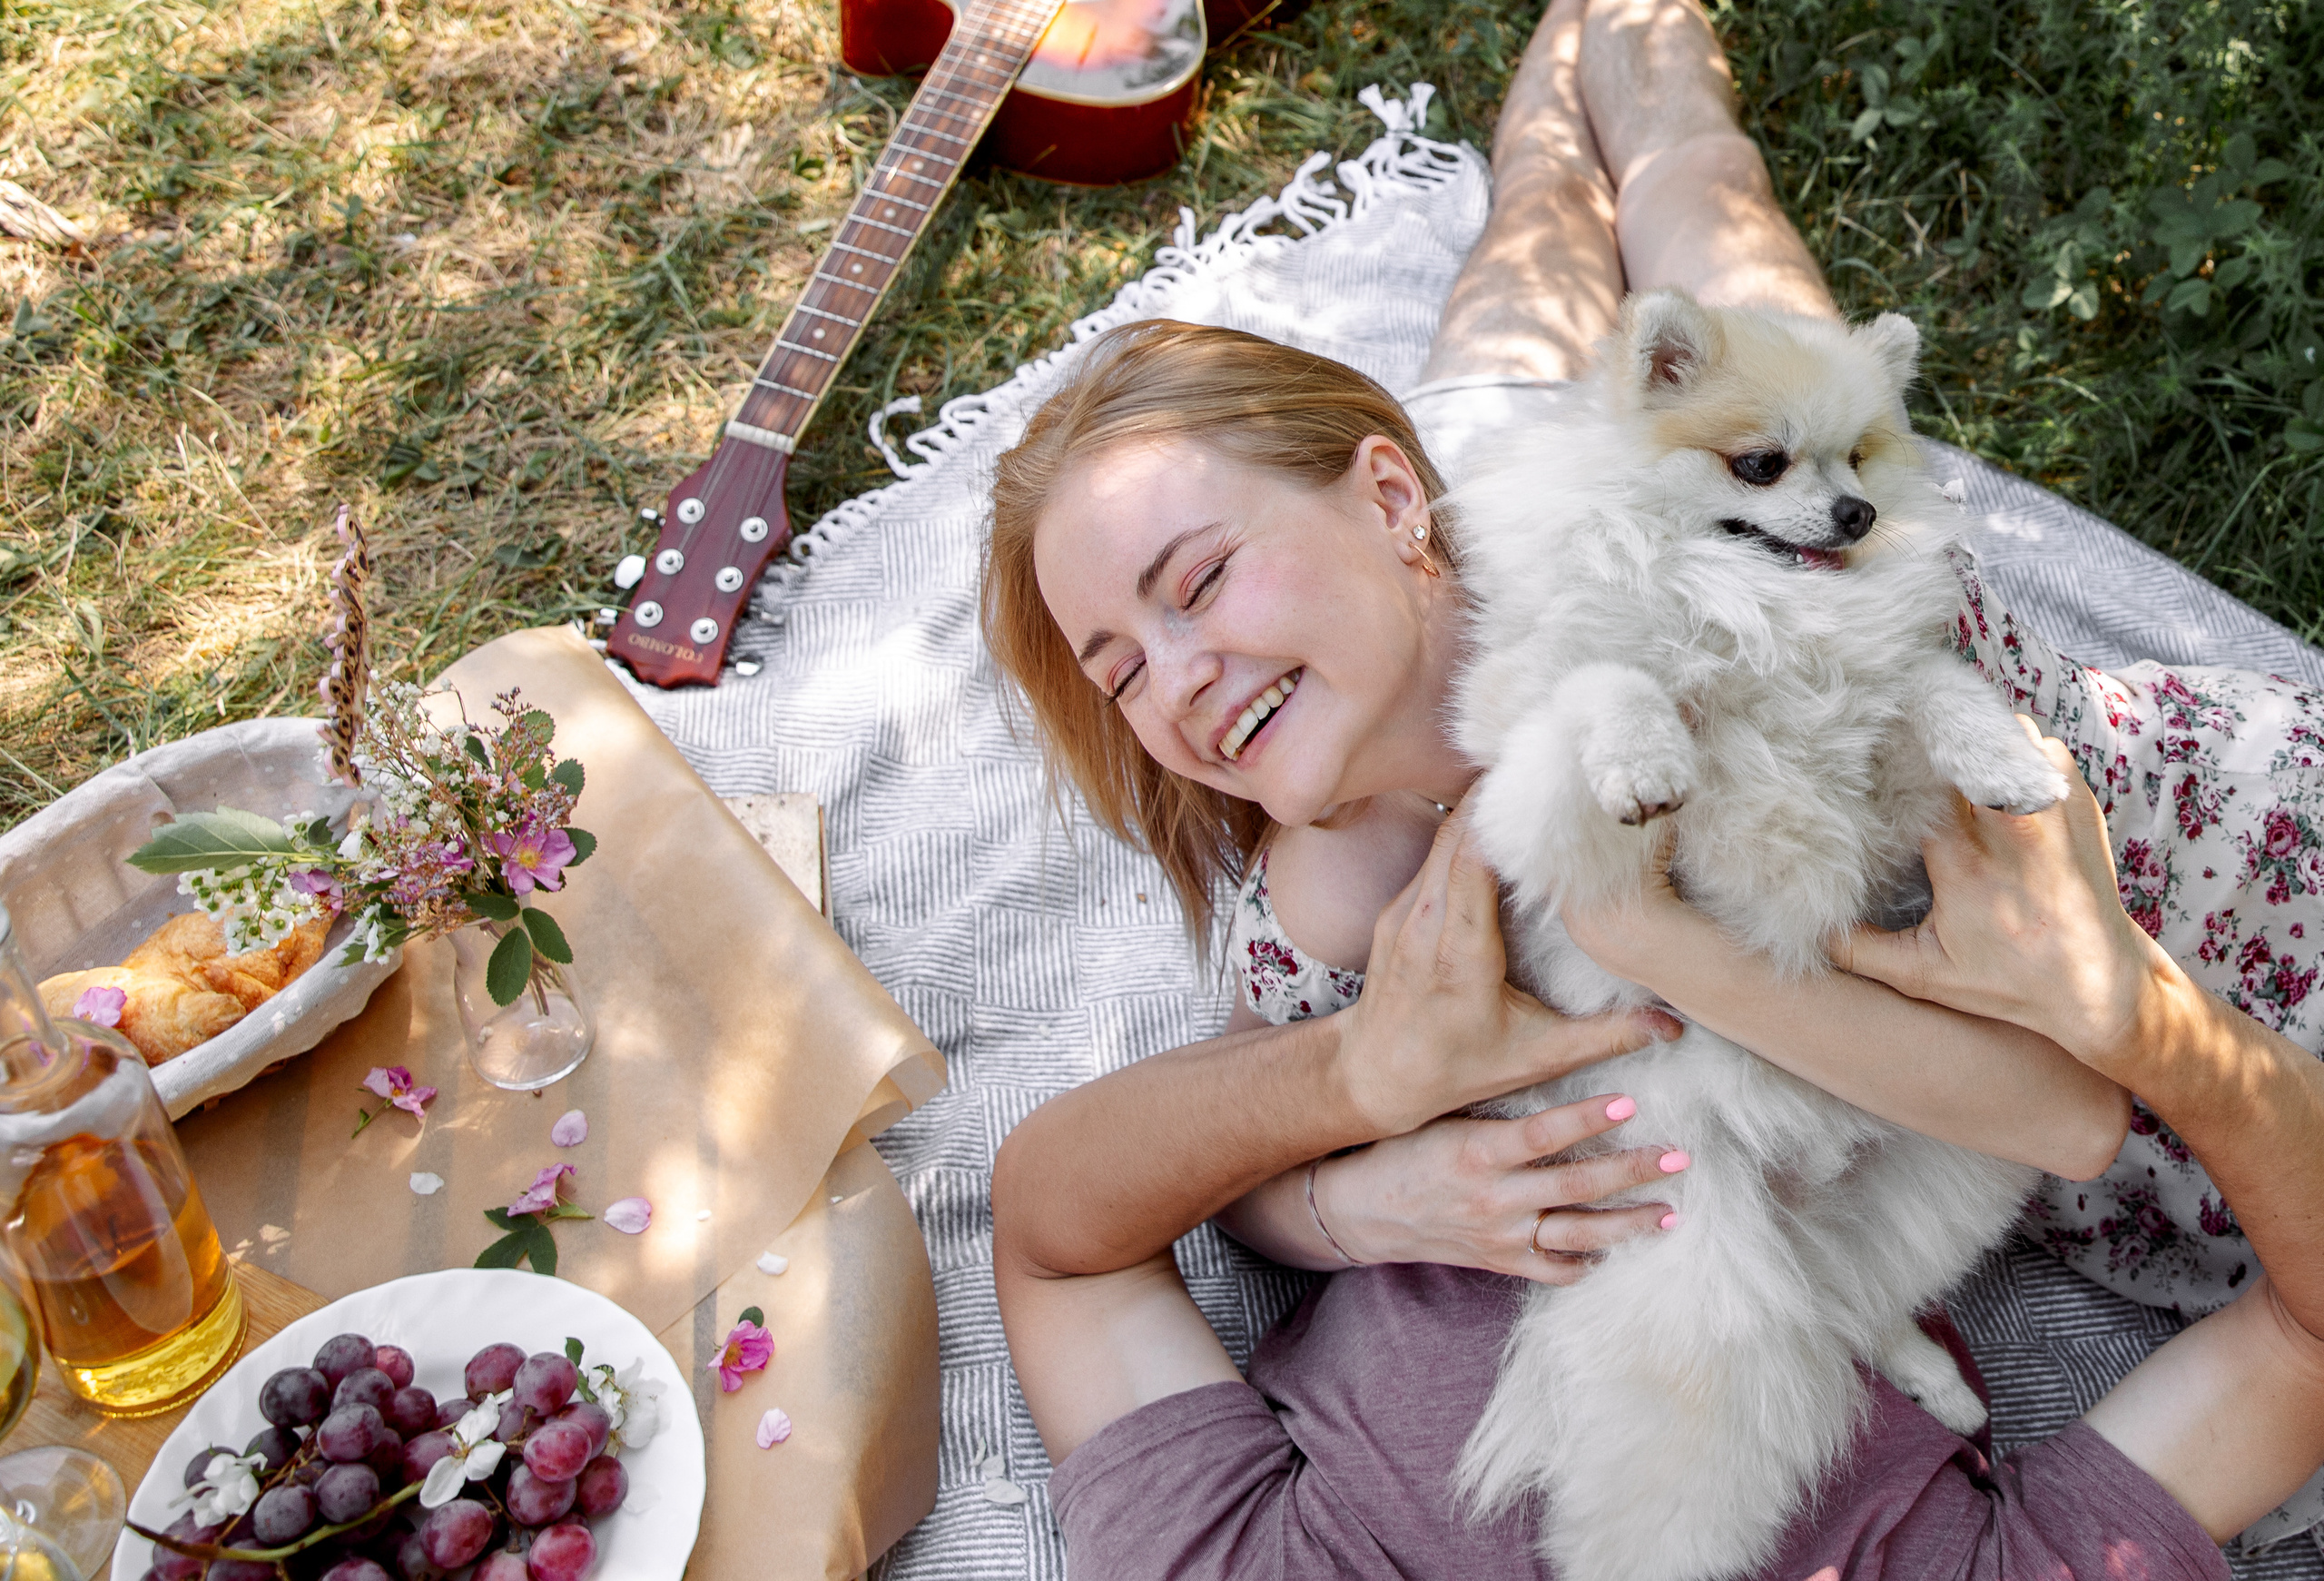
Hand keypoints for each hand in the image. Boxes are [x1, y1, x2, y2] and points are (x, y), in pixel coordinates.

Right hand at [1314, 1092, 1683, 1283]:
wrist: (1360, 1211)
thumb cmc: (1402, 1151)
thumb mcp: (1442, 1118)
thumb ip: (1496, 1111)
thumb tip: (1554, 1079)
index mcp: (1477, 1151)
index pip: (1543, 1133)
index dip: (1587, 1118)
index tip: (1630, 1103)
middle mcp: (1493, 1197)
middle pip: (1575, 1185)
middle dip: (1632, 1171)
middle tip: (1678, 1157)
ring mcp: (1499, 1235)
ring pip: (1577, 1234)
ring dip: (1628, 1224)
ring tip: (1669, 1213)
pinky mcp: (1498, 1261)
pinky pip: (1551, 1270)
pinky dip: (1584, 1264)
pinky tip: (1612, 1252)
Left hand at [1335, 810, 1680, 1134]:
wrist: (1375, 1075)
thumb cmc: (1457, 1068)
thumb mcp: (1537, 1056)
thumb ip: (1606, 1037)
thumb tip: (1672, 1027)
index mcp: (1459, 952)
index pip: (1476, 860)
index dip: (1506, 820)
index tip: (1545, 791)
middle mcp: (1424, 922)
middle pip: (1458, 834)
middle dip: (1498, 799)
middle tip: (1544, 771)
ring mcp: (1403, 912)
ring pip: (1441, 839)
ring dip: (1480, 811)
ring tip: (1526, 789)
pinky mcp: (1395, 910)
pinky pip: (1430, 856)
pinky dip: (1462, 834)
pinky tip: (1496, 827)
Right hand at [1831, 719, 2172, 1075]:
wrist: (2101, 986)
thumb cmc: (2010, 983)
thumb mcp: (1925, 977)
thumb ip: (1860, 952)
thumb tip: (1805, 928)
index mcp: (1966, 866)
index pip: (1919, 786)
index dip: (1892, 763)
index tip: (1868, 755)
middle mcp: (2013, 831)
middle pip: (1963, 748)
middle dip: (1933, 739)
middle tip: (1906, 739)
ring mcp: (2052, 813)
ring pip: (2007, 736)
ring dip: (1978, 740)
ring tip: (1953, 755)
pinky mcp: (2080, 806)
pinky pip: (2042, 748)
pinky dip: (2017, 750)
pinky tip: (1995, 772)